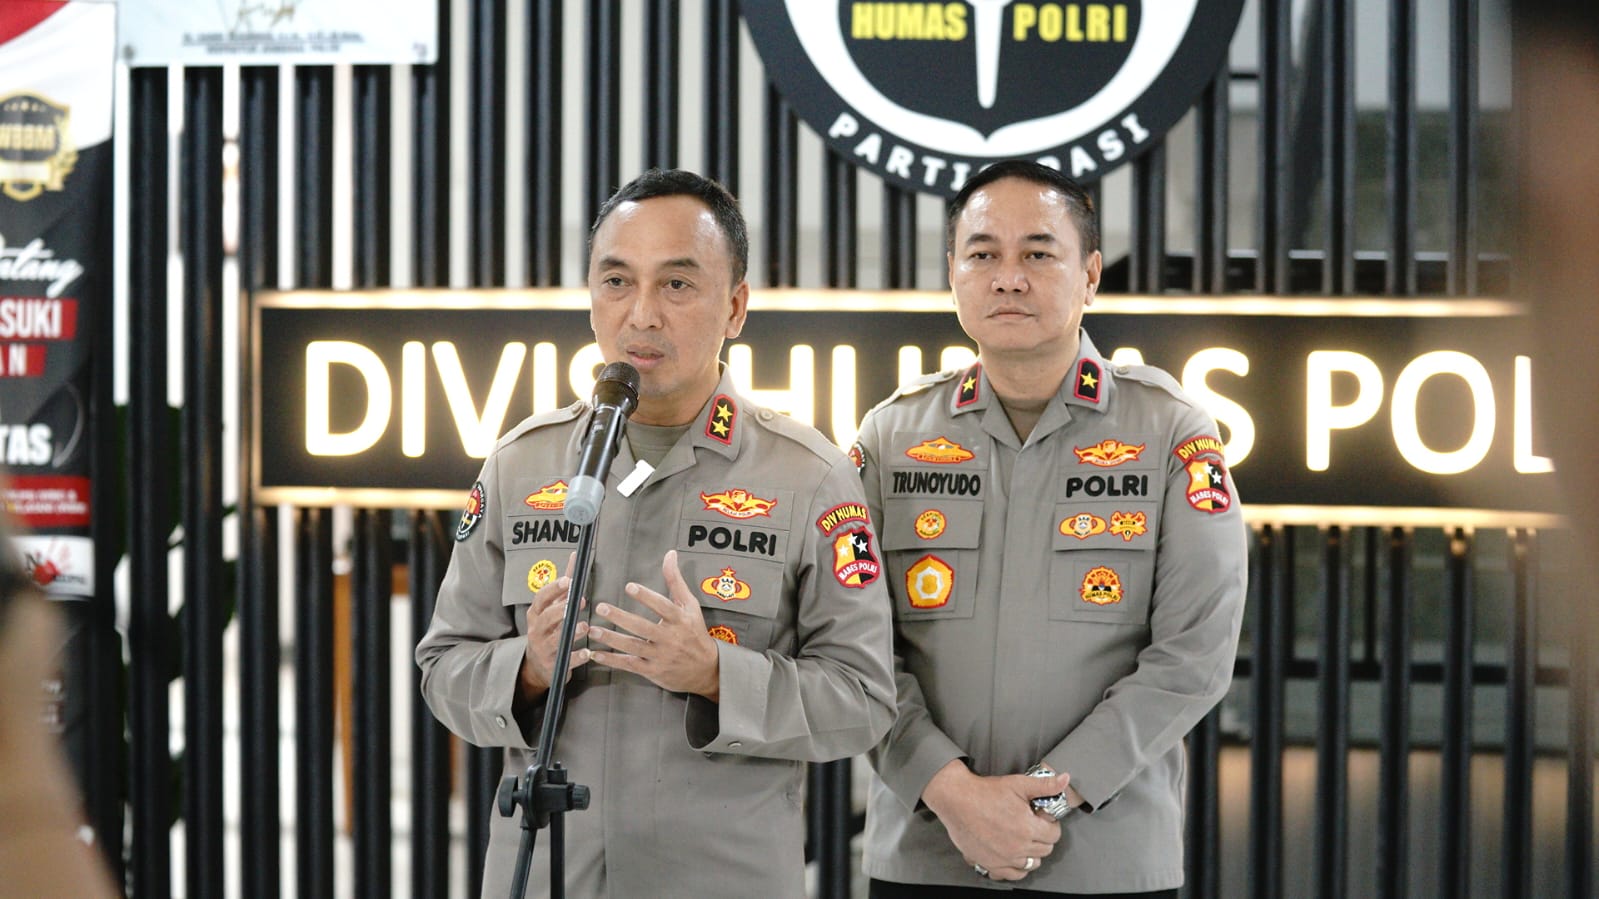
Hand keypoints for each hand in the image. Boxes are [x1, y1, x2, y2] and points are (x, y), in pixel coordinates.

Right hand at [519, 553, 589, 698]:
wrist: (537, 665)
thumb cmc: (549, 629)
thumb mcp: (551, 607)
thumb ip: (564, 584)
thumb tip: (575, 556)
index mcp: (536, 614)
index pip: (541, 599)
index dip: (553, 590)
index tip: (567, 581)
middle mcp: (537, 630)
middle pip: (546, 618)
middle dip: (561, 609)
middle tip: (579, 601)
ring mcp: (544, 649)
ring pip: (555, 640)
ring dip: (571, 632)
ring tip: (585, 625)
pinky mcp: (553, 666)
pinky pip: (565, 662)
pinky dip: (576, 657)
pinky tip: (587, 652)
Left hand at [588, 550, 720, 699]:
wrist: (706, 669)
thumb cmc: (695, 632)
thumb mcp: (690, 605)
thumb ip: (675, 580)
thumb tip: (670, 554)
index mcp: (679, 620)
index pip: (662, 606)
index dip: (646, 597)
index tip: (630, 586)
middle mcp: (670, 638)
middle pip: (643, 627)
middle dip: (621, 618)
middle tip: (601, 607)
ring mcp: (660, 656)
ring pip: (633, 647)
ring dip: (611, 639)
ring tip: (593, 629)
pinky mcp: (652, 670)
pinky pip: (629, 665)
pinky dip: (611, 660)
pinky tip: (595, 653)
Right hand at [921, 760, 1067, 879]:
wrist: (956, 799)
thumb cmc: (985, 792)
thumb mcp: (1018, 784)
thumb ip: (1045, 785)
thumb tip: (1065, 780)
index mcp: (1028, 828)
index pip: (1054, 835)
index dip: (1050, 824)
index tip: (1041, 818)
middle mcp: (1017, 847)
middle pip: (1044, 850)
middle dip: (1042, 837)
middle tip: (1030, 825)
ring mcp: (1003, 858)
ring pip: (1031, 864)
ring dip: (1031, 853)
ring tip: (1022, 838)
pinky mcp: (990, 863)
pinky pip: (1012, 874)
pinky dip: (1015, 867)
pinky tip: (1012, 854)